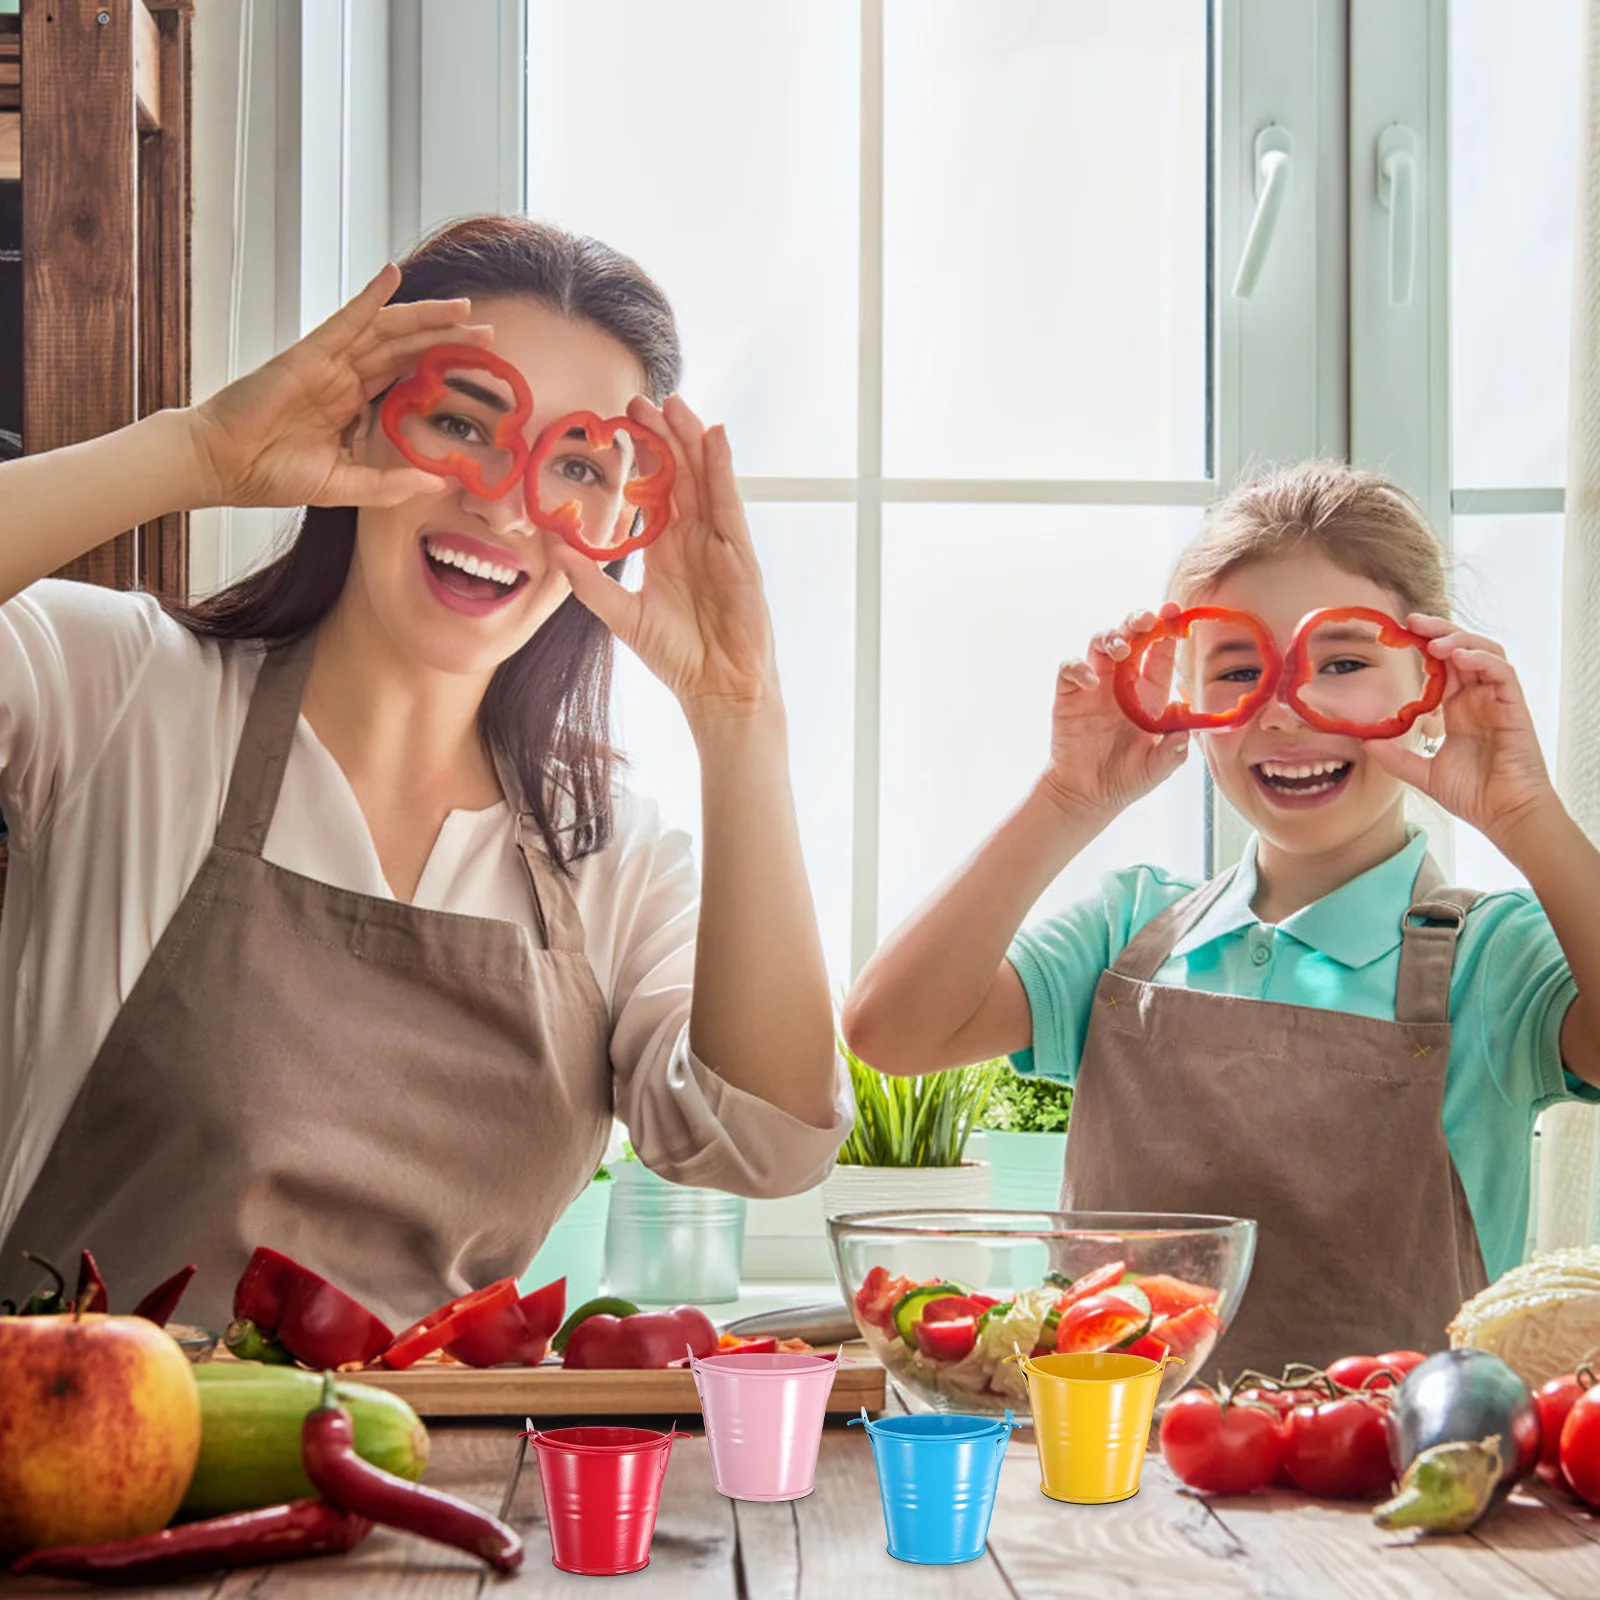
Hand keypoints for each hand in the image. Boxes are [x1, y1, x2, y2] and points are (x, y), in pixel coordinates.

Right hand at [186, 265, 490, 510]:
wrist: (222, 467)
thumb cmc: (270, 474)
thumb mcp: (343, 485)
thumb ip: (388, 484)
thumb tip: (435, 484)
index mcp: (352, 405)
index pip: (407, 378)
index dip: (443, 369)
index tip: (480, 368)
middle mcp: (344, 378)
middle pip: (406, 349)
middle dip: (447, 338)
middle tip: (488, 332)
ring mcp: (328, 362)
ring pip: (386, 331)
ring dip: (424, 316)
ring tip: (462, 307)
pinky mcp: (308, 354)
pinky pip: (345, 320)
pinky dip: (369, 298)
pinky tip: (392, 276)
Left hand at [546, 395, 779, 732]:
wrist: (716, 687)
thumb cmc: (677, 655)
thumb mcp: (622, 615)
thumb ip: (589, 582)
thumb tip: (553, 548)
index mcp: (667, 548)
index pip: (653, 490)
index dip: (639, 456)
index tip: (617, 423)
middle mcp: (695, 538)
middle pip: (680, 474)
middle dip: (663, 436)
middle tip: (639, 399)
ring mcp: (720, 542)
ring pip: (705, 479)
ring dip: (691, 440)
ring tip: (675, 404)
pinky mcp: (740, 553)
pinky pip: (730, 503)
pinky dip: (723, 470)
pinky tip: (714, 438)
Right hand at [1038, 604, 1191, 822]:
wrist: (1088, 794)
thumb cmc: (1126, 778)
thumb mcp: (1156, 769)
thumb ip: (1173, 753)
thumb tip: (1186, 735)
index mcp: (1149, 692)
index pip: (1160, 652)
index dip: (1167, 630)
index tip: (1175, 614)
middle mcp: (1122, 682)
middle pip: (1130, 636)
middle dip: (1138, 621)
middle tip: (1148, 619)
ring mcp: (1094, 685)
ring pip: (1100, 643)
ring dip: (1112, 637)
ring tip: (1121, 649)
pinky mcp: (1070, 695)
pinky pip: (1070, 668)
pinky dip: (1079, 667)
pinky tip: (1091, 681)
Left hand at [1366, 614, 1558, 844]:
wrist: (1503, 815)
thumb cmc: (1472, 795)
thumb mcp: (1422, 774)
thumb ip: (1396, 757)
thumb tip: (1364, 742)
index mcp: (1457, 708)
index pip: (1442, 665)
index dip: (1424, 646)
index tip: (1399, 633)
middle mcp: (1478, 699)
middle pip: (1462, 649)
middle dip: (1439, 631)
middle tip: (1412, 622)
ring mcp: (1497, 701)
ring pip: (1485, 652)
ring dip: (1460, 640)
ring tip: (1434, 641)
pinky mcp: (1515, 708)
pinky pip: (1502, 673)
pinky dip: (1482, 660)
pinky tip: (1460, 658)